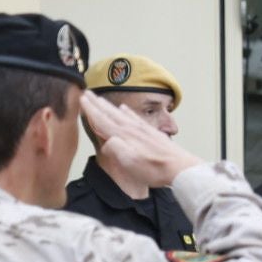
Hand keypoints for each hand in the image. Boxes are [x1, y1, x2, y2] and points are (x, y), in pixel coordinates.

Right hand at [81, 92, 201, 187]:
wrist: (181, 168)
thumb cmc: (156, 169)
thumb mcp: (131, 163)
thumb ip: (116, 149)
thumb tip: (107, 141)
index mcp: (124, 137)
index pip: (102, 120)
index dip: (90, 110)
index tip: (81, 98)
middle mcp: (132, 130)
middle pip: (110, 113)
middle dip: (96, 103)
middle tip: (86, 92)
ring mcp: (142, 130)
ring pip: (121, 114)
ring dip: (108, 106)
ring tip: (99, 98)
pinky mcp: (151, 133)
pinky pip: (135, 118)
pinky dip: (128, 112)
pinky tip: (124, 109)